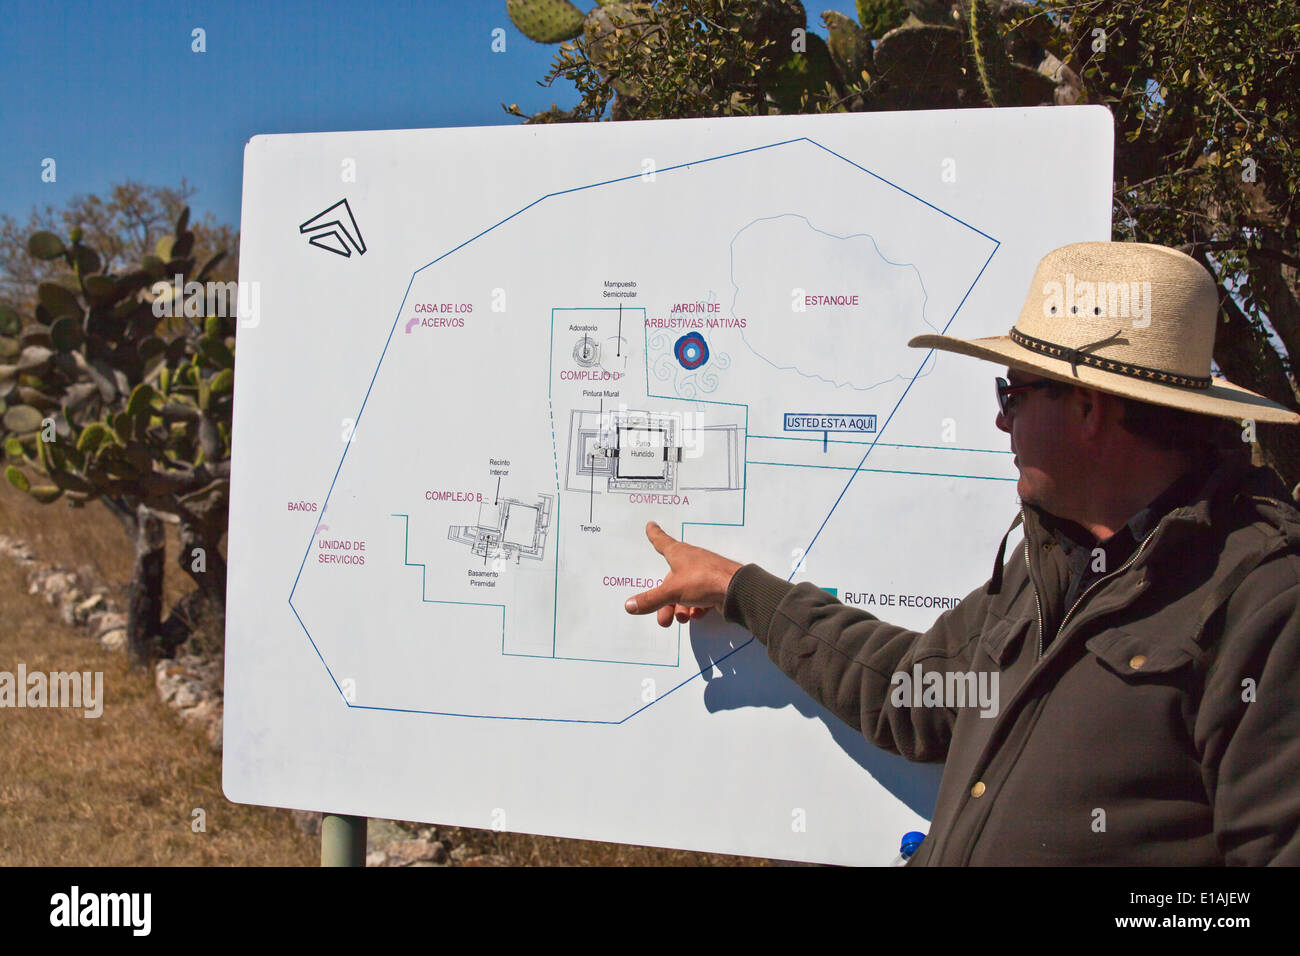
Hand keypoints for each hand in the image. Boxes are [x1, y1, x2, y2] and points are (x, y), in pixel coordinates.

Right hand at [624, 521, 743, 627]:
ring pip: (685, 592)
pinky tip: (698, 614)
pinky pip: (700, 597)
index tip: (651, 525)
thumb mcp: (672, 591)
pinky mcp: (715, 587)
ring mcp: (704, 574)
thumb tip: (629, 605)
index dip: (655, 535)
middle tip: (664, 619)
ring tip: (683, 618)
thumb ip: (651, 600)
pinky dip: (696, 607)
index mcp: (679, 554)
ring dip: (681, 608)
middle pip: (671, 581)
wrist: (736, 589)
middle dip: (666, 602)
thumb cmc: (703, 580)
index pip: (662, 542)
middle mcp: (691, 561)